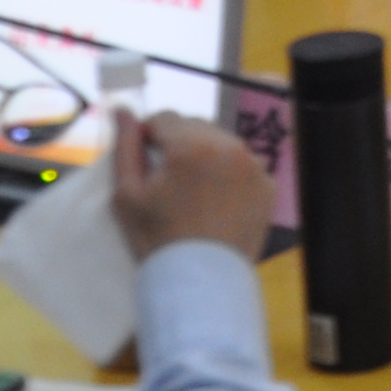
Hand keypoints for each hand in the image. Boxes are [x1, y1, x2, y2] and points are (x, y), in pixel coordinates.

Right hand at [112, 111, 275, 259]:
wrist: (200, 280)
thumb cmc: (157, 238)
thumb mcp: (127, 195)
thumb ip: (125, 147)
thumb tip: (122, 110)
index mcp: (192, 145)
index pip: (165, 118)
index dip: (149, 136)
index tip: (145, 163)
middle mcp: (229, 147)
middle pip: (196, 127)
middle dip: (178, 144)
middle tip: (167, 178)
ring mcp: (254, 166)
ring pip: (222, 143)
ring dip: (206, 155)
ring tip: (192, 189)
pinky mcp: (268, 186)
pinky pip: (244, 166)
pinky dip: (230, 174)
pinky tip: (215, 200)